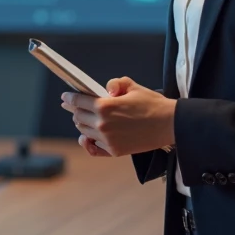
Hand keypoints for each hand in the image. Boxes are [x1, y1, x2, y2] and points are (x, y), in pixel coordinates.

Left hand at [61, 77, 175, 157]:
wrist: (169, 124)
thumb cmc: (151, 104)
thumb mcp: (132, 86)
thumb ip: (115, 83)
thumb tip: (105, 89)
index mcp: (104, 106)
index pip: (78, 101)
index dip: (69, 98)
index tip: (65, 97)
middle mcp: (102, 124)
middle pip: (78, 117)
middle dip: (75, 110)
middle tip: (73, 106)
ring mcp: (107, 139)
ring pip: (84, 132)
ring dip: (82, 124)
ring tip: (83, 118)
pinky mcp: (114, 151)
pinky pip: (93, 148)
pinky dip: (88, 143)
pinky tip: (86, 139)